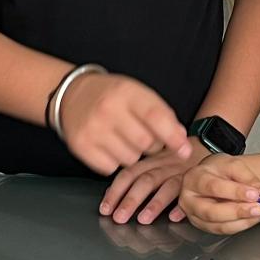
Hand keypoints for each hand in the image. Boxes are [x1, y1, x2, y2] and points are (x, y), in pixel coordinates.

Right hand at [58, 72, 186, 175]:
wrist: (74, 94)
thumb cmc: (113, 95)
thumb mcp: (138, 94)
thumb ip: (161, 114)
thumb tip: (180, 139)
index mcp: (126, 92)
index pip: (156, 117)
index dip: (173, 137)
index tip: (185, 150)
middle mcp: (108, 110)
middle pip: (146, 143)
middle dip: (152, 145)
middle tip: (144, 136)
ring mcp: (92, 129)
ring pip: (130, 159)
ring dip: (133, 154)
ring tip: (124, 138)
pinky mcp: (81, 146)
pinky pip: (111, 168)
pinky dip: (115, 161)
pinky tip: (110, 145)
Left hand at [101, 140, 195, 224]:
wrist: (207, 144)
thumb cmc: (177, 158)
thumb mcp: (155, 161)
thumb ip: (137, 175)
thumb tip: (112, 194)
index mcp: (150, 162)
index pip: (129, 174)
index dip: (115, 191)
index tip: (105, 209)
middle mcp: (164, 166)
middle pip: (145, 181)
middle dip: (130, 200)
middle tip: (119, 218)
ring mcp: (182, 173)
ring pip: (166, 186)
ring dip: (154, 204)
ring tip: (143, 220)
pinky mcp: (198, 179)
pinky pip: (191, 192)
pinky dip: (183, 204)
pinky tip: (175, 216)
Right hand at [177, 152, 259, 234]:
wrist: (209, 177)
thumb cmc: (217, 170)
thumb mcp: (232, 164)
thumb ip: (248, 177)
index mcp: (194, 179)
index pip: (214, 187)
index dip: (235, 192)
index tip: (255, 194)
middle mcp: (190, 200)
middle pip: (212, 212)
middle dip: (238, 212)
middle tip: (259, 208)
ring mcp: (195, 216)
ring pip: (219, 225)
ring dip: (243, 221)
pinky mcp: (204, 226)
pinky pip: (224, 230)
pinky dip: (242, 225)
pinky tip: (254, 217)